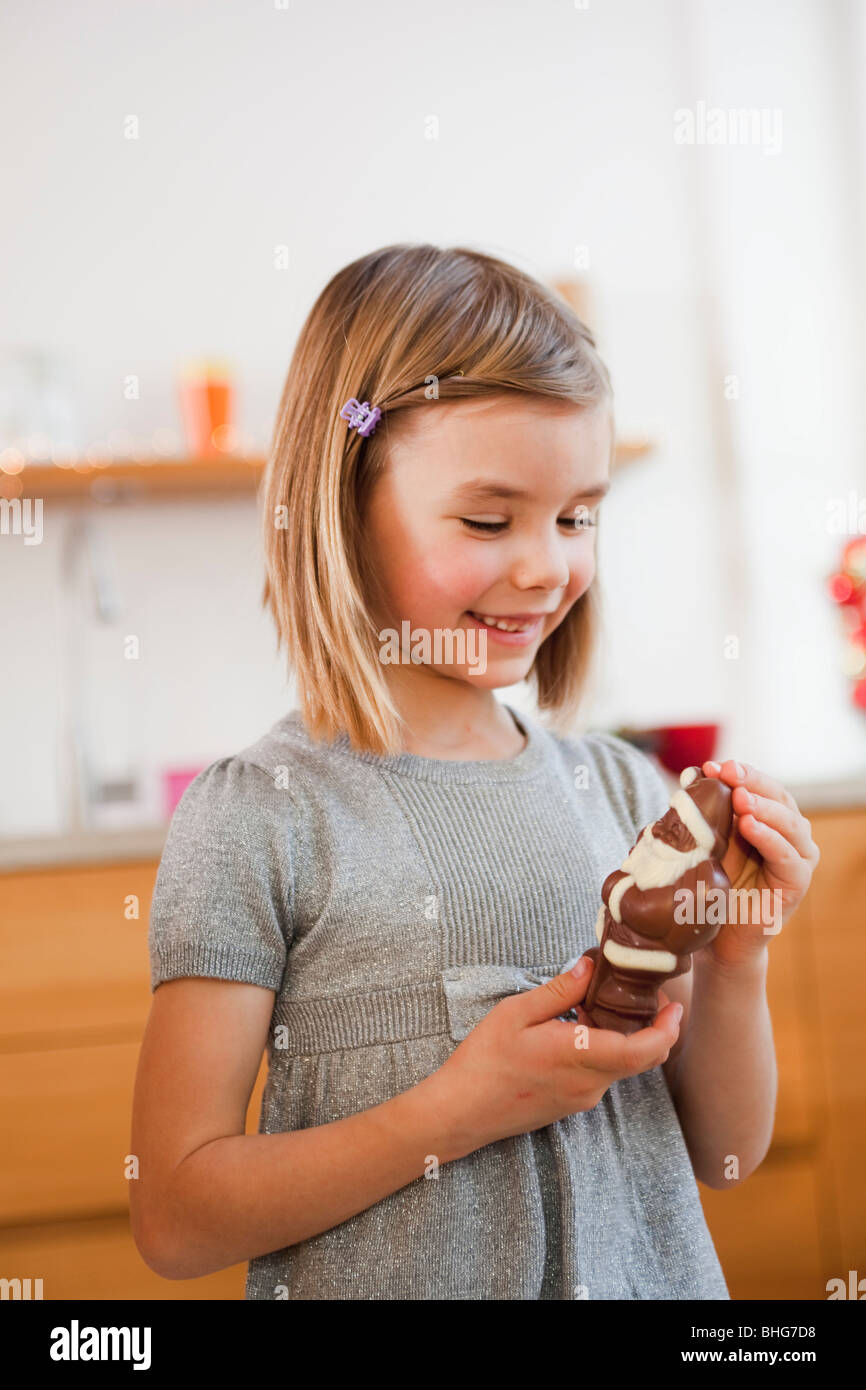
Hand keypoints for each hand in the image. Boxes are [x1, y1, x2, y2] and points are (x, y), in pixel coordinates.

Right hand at [433, 957, 682, 1153]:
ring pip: (619, 1066)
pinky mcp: (570, 1104)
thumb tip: (589, 968)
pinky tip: (577, 1029)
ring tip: (599, 1004)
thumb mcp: (516, 1013)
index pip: (643, 1050)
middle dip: (652, 1028)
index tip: (674, 1005)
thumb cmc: (484, 1060)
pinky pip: (599, 1074)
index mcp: (579, 1057)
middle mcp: (589, 1084)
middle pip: (639, 1059)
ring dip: (622, 1037)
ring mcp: (581, 1098)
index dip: (667, 1030)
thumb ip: (559, 991)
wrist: (461, 1112)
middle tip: (644, 995)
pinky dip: (602, 1050)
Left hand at [699, 758, 820, 966]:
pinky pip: (789, 857)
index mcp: (766, 821)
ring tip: (739, 797)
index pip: (760, 787)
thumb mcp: (703, 843)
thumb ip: (703, 813)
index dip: (740, 773)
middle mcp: (787, 836)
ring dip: (764, 807)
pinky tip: (750, 826)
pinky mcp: (797, 884)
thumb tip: (692, 774)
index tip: (712, 765)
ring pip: (790, 824)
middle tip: (728, 772)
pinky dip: (770, 838)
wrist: (713, 939)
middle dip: (753, 782)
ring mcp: (796, 859)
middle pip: (779, 798)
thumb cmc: (708, 887)